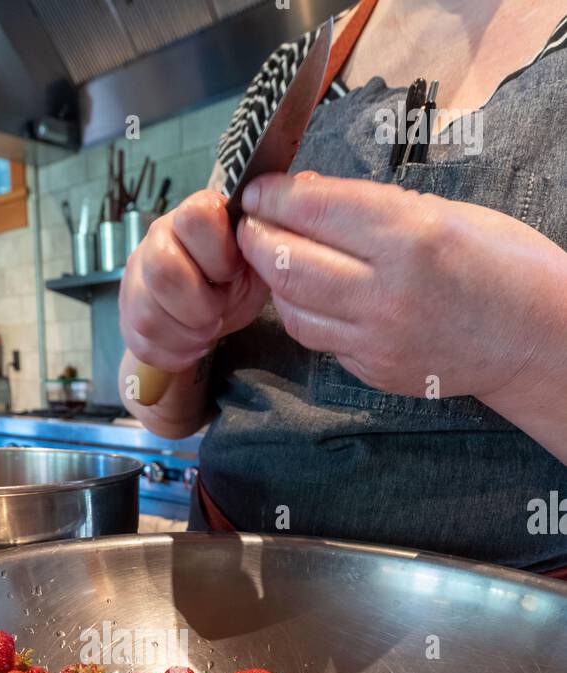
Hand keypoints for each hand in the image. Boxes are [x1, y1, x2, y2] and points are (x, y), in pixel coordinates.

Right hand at [119, 190, 268, 371]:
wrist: (200, 317)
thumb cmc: (232, 279)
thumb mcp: (259, 254)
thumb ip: (276, 224)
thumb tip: (310, 183)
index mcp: (194, 217)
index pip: (195, 218)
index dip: (218, 254)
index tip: (231, 271)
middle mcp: (157, 240)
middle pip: (163, 271)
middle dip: (200, 305)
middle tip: (217, 312)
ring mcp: (137, 279)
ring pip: (150, 316)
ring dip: (188, 333)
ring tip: (206, 329)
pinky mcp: (128, 317)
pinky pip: (145, 344)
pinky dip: (176, 353)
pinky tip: (190, 343)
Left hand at [236, 172, 566, 402]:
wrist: (535, 337)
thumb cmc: (501, 263)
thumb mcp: (446, 212)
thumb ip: (375, 208)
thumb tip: (310, 194)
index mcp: (411, 238)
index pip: (316, 210)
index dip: (275, 197)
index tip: (256, 189)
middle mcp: (387, 292)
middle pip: (289, 262)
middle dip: (256, 237)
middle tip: (247, 223)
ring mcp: (377, 339)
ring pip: (294, 308)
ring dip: (271, 279)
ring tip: (269, 256)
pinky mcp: (374, 371)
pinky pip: (319, 340)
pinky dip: (303, 312)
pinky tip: (305, 292)